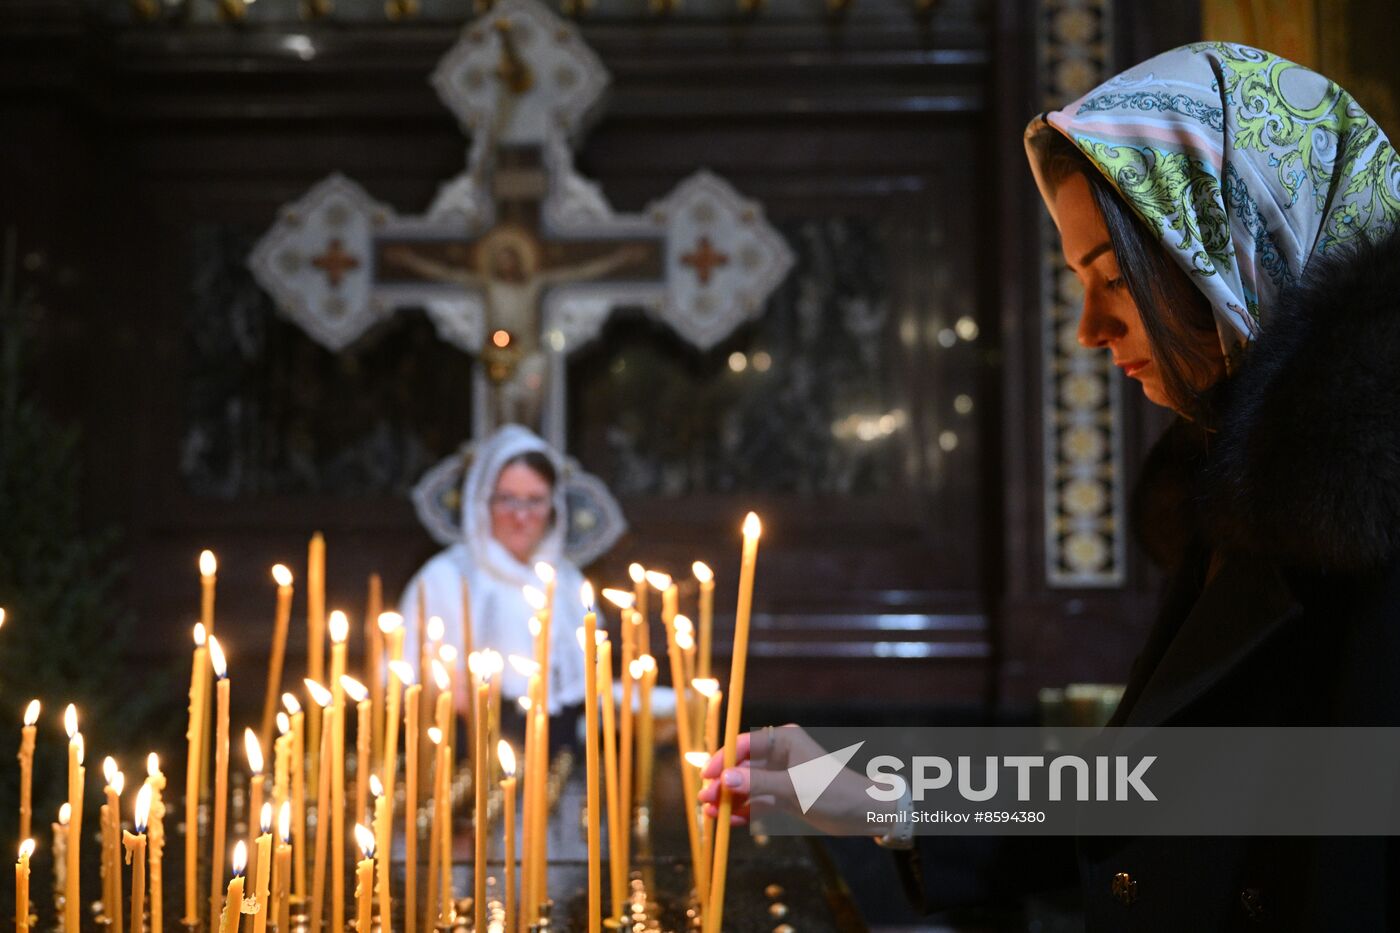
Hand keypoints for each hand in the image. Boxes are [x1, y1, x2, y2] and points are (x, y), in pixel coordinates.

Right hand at [697, 725, 885, 834]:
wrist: (862, 813)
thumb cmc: (834, 791)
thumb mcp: (794, 787)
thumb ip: (758, 783)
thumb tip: (725, 780)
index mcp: (784, 740)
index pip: (744, 744)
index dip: (723, 759)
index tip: (707, 776)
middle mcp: (779, 755)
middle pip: (742, 766)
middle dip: (724, 783)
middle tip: (706, 801)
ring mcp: (780, 776)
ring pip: (747, 786)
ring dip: (730, 799)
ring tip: (713, 815)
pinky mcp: (783, 795)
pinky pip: (757, 800)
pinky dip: (745, 810)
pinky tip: (733, 822)